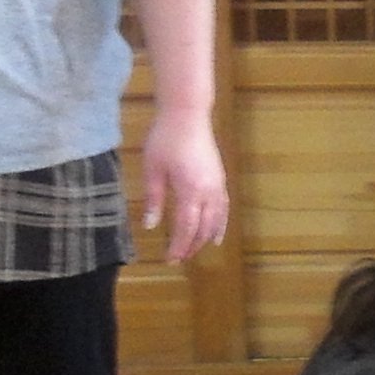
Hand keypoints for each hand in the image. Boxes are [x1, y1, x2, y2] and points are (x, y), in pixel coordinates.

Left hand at [141, 108, 228, 262]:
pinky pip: (224, 208)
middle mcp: (209, 193)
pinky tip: (217, 232)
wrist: (187, 115)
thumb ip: (154, 199)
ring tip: (198, 249)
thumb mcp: (153, 169)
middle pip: (203, 228)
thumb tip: (150, 226)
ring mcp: (218, 185)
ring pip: (217, 220)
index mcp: (190, 192)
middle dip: (192, 245)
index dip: (179, 246)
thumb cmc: (165, 139)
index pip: (186, 228)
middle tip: (179, 257)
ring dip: (207, 237)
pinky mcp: (220, 178)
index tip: (170, 259)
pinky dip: (221, 223)